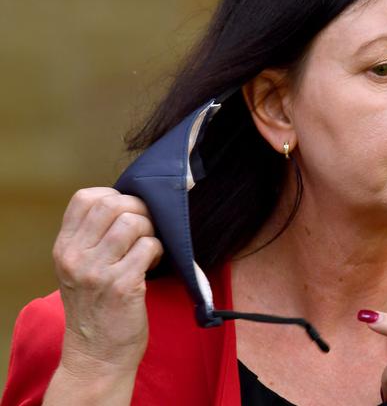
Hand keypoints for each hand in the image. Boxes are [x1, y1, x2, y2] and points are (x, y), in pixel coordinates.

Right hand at [52, 187, 162, 376]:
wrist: (96, 355)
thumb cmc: (95, 308)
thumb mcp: (79, 269)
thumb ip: (92, 238)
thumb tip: (128, 203)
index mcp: (64, 247)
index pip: (85, 198)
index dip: (115, 196)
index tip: (127, 212)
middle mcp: (76, 256)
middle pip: (113, 204)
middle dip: (139, 209)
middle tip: (147, 227)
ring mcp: (98, 271)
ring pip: (133, 222)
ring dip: (150, 231)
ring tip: (147, 249)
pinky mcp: (122, 286)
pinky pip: (149, 247)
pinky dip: (157, 251)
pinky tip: (151, 265)